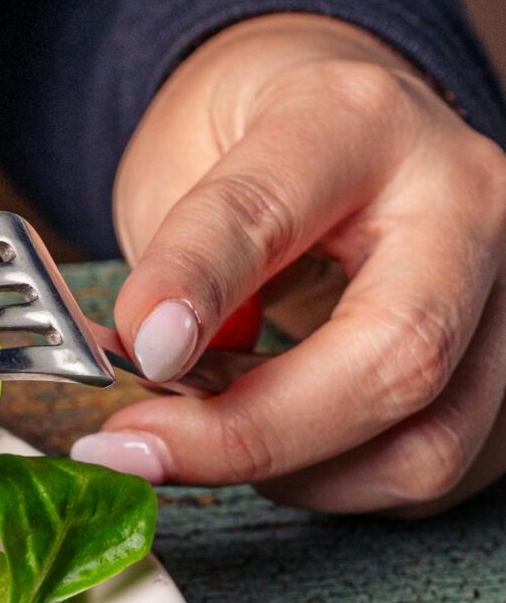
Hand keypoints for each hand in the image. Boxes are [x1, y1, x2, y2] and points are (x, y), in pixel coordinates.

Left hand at [76, 13, 505, 515]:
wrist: (345, 128)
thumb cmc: (257, 141)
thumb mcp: (183, 159)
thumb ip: (177, 256)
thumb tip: (157, 360)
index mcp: (354, 122)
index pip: (268, 211)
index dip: (196, 287)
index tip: (140, 349)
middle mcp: (466, 200)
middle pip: (400, 356)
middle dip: (253, 433)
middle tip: (137, 451)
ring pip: (428, 443)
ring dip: (292, 470)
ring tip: (205, 427)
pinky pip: (429, 472)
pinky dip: (331, 480)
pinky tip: (272, 432)